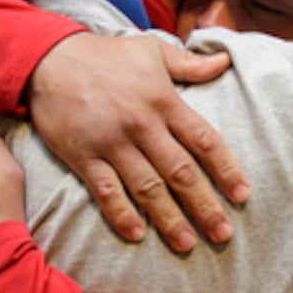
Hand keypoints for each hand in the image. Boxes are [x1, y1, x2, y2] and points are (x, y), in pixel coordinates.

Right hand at [28, 33, 249, 251]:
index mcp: (164, 101)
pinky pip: (105, 190)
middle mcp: (142, 125)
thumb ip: (190, 63)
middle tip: (223, 233)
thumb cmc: (106, 55)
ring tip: (188, 242)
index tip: (242, 194)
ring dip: (170, 218)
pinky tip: (136, 234)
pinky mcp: (83, 155)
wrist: (50, 58)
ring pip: (148, 188)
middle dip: (205, 205)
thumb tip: (225, 62)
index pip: (204, 140)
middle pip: (181, 172)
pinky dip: (121, 214)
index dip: (226, 169)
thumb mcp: (152, 50)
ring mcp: (112, 142)